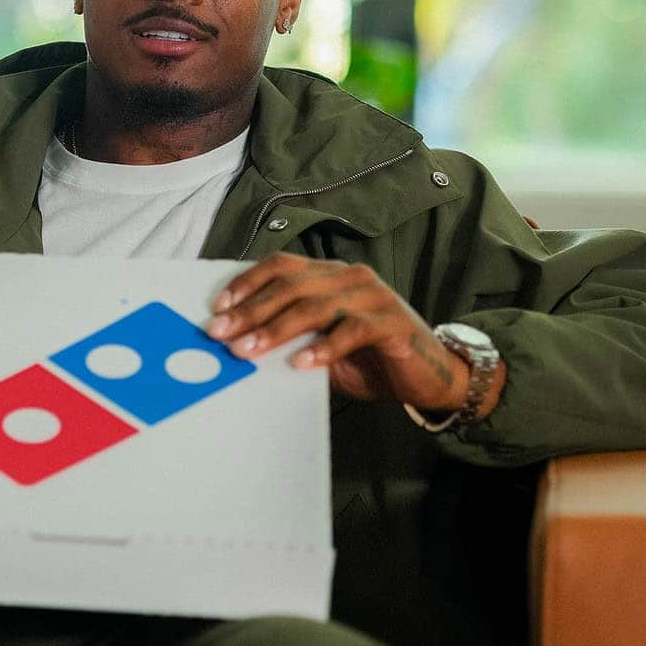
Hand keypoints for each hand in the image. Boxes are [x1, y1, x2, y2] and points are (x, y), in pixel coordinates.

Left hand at [208, 257, 487, 413]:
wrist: (427, 378)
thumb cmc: (368, 361)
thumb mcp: (320, 349)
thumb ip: (290, 339)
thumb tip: (238, 344)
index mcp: (330, 275)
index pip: (281, 267)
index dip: (247, 284)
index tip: (217, 309)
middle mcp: (350, 277)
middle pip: (291, 285)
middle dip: (251, 311)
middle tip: (221, 334)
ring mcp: (374, 296)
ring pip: (316, 306)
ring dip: (277, 329)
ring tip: (248, 351)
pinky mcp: (393, 322)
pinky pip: (352, 330)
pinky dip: (324, 347)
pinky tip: (301, 363)